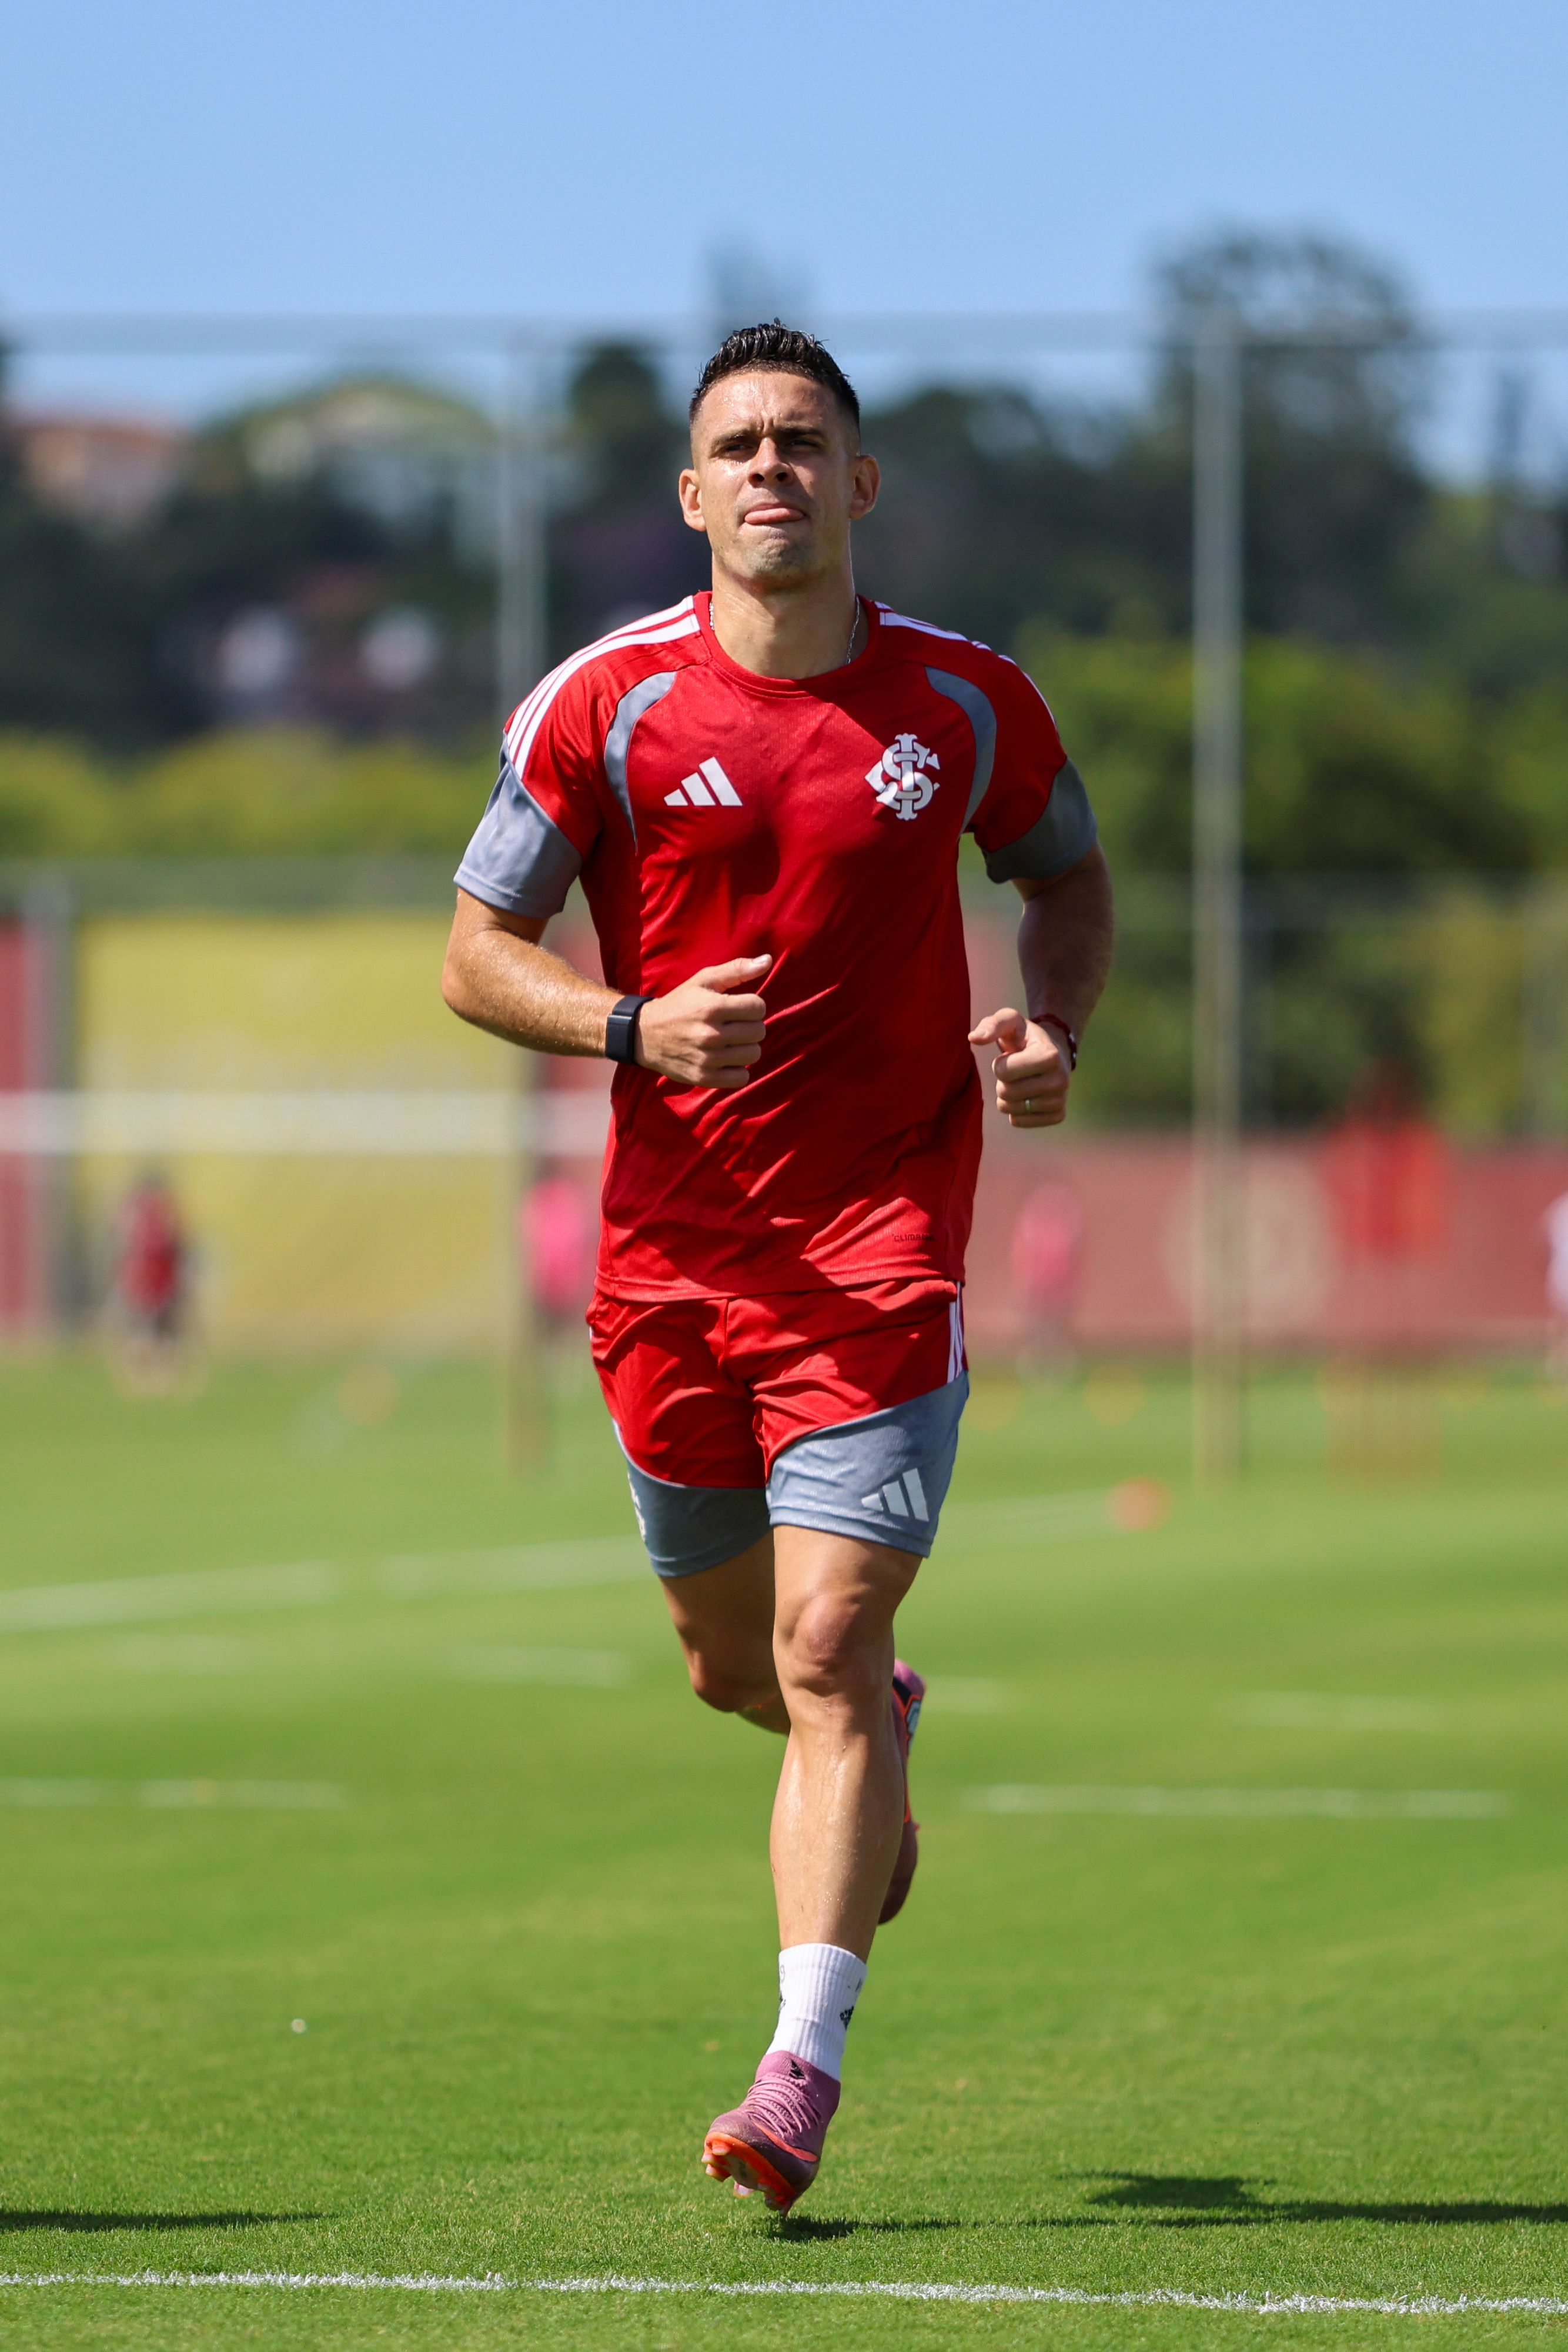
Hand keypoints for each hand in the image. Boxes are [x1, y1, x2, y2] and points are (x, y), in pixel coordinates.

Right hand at [635, 955, 770, 1088]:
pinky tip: (726, 1059)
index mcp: (712, 1007)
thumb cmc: (680, 1003)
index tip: (739, 1007)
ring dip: (745, 1047)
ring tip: (730, 1041)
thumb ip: (737, 969)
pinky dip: (737, 1070)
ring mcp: (708, 1059)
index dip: (752, 1005)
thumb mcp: (704, 980)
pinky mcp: (704, 1077)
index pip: (758, 1007)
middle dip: (750, 1025)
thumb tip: (768, 961)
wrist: (645, 1035)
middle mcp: (711, 1034)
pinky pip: (741, 1078)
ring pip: (753, 1054)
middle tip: (734, 1024)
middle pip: (759, 1031)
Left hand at [968, 1007, 1069, 1127]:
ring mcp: (1060, 1100)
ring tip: (1021, 1081)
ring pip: (1010, 1109)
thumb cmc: (1024, 1036)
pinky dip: (1015, 1110)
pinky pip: (1018, 1122)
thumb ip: (991, 1025)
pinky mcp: (1057, 1116)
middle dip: (1002, 1081)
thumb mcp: (1010, 1021)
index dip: (999, 1064)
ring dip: (1007, 1096)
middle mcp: (1061, 1080)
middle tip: (1016, 1071)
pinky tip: (1027, 1095)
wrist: (1051, 1052)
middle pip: (1006, 1093)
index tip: (1013, 1056)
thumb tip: (973, 1038)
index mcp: (1050, 1055)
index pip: (1003, 1072)